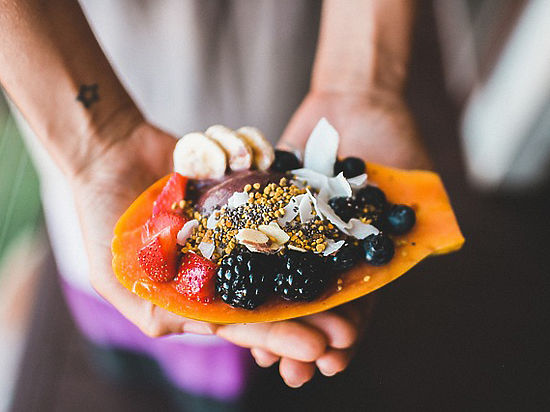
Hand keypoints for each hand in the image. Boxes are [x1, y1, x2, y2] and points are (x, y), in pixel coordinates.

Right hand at [71, 119, 370, 387]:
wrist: (109, 150)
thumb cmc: (101, 214)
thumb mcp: (114, 274)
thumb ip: (152, 309)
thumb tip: (201, 330)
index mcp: (197, 291)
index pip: (244, 322)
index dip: (278, 336)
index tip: (316, 348)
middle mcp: (222, 263)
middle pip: (274, 294)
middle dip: (310, 314)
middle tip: (349, 331)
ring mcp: (236, 228)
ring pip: (284, 252)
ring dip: (317, 272)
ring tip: (355, 285)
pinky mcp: (244, 193)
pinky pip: (277, 205)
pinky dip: (302, 217)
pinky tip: (334, 232)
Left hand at [246, 89, 430, 386]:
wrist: (354, 98)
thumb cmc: (392, 134)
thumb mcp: (413, 177)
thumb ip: (419, 212)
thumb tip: (440, 241)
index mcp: (364, 255)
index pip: (357, 302)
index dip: (345, 332)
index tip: (333, 360)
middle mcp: (327, 249)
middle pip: (313, 302)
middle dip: (303, 337)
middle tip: (292, 372)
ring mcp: (296, 232)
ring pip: (279, 282)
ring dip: (270, 316)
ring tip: (259, 351)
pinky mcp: (269, 210)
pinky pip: (252, 243)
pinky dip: (242, 270)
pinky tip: (230, 297)